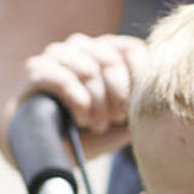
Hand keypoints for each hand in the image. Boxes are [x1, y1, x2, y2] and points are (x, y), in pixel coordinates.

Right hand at [19, 31, 145, 149]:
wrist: (54, 147)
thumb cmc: (96, 129)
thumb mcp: (127, 117)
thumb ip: (143, 101)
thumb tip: (157, 91)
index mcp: (108, 51)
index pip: (131, 49)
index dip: (138, 78)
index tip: (136, 105)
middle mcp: (83, 46)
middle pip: (110, 59)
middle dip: (118, 96)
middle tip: (116, 119)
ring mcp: (57, 54)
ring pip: (88, 70)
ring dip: (97, 103)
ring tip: (98, 124)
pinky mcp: (36, 70)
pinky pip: (62, 79)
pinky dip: (78, 102)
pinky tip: (81, 119)